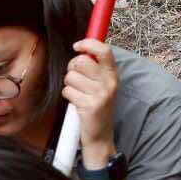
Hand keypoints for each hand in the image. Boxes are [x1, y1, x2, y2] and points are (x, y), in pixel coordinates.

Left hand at [63, 39, 119, 161]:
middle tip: (75, 77)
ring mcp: (100, 94)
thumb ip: (94, 68)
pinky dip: (68, 96)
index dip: (89, 44)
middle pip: (81, 62)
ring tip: (78, 93)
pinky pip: (68, 91)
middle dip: (72, 67)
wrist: (100, 135)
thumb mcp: (102, 85)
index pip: (104, 51)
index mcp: (113, 75)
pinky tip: (76, 103)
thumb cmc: (96, 106)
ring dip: (69, 85)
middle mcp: (109, 83)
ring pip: (71, 77)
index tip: (77, 45)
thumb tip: (81, 49)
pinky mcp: (90, 105)